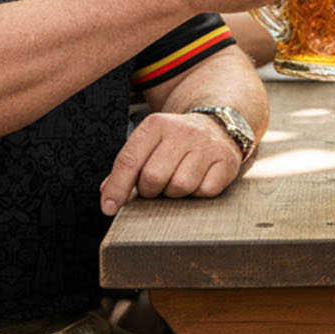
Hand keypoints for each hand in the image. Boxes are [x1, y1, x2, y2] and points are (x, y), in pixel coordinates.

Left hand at [100, 110, 244, 213]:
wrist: (217, 126)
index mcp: (156, 125)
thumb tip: (108, 195)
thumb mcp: (149, 144)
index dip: (117, 188)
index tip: (109, 208)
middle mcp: (181, 131)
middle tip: (156, 187)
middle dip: (150, 191)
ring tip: (177, 182)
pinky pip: (205, 191)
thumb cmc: (175, 143)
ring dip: (175, 193)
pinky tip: (198, 181)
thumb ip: (128, 167)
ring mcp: (206, 145)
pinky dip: (198, 194)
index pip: (129, 160)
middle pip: (153, 177)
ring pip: (180, 186)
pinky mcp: (226, 160)